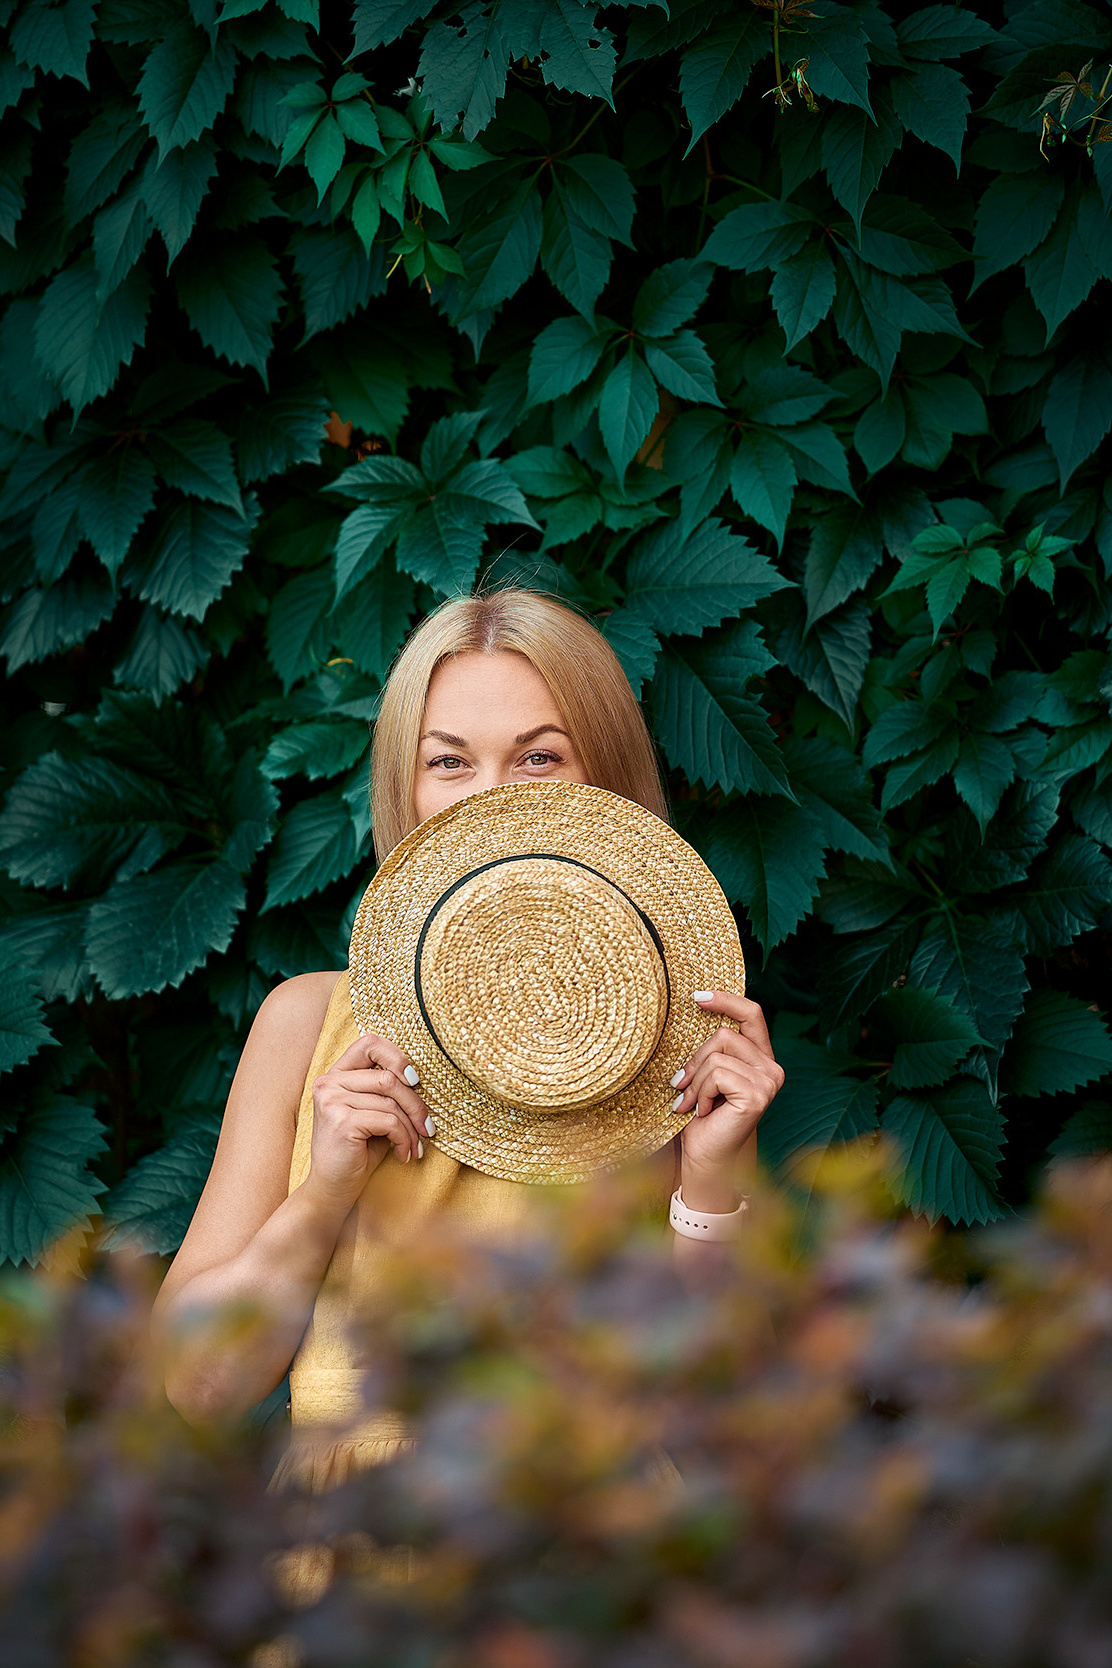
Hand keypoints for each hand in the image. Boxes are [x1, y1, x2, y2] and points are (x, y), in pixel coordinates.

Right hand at [306, 1031, 433, 1209]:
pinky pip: (389, 1121)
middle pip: (388, 1077)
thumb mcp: (373, 1113)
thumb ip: (387, 1091)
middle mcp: (329, 1082)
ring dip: (411, 1128)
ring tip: (414, 1146)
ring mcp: (332, 1101)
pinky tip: (403, 1154)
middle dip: (416, 1105)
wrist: (332, 1190)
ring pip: (391, 1101)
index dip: (397, 1057)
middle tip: (427, 1128)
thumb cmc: (358, 1151)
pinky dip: (403, 1139)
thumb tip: (420, 1079)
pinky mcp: (341, 1122)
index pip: (369, 1043)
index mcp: (336, 1075)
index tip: (415, 1081)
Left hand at [671, 993, 783, 1202]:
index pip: (751, 1013)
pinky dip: (700, 1093)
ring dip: (695, 1081)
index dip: (726, 999)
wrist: (705, 1157)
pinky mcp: (757, 1095)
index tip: (696, 996)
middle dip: (695, 1060)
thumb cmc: (702, 1116)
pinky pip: (717, 1074)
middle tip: (682, 1086)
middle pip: (723, 1034)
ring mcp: (768, 1081)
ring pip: (716, 1055)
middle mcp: (772, 1068)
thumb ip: (710, 1049)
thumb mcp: (705, 1075)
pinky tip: (703, 1112)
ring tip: (692, 1103)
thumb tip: (691, 1009)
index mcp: (761, 1057)